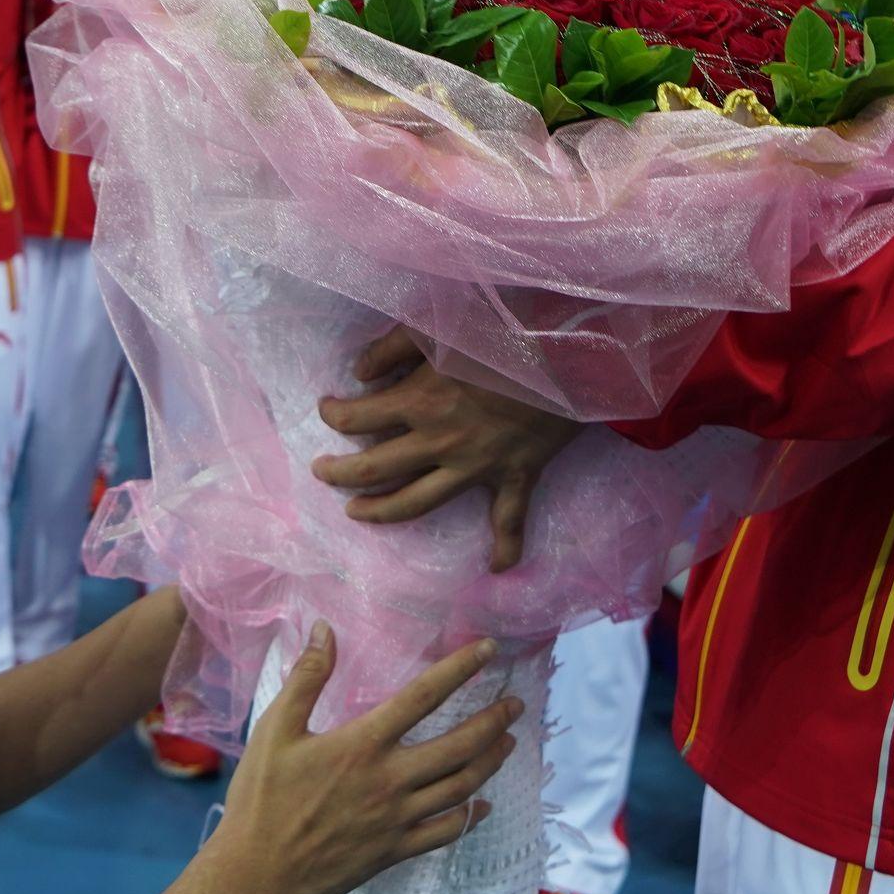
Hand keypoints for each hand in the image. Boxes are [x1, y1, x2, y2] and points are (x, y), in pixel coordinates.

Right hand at [209, 626, 517, 893]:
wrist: (257, 873)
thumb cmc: (261, 800)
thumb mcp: (274, 730)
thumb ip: (305, 678)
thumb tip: (325, 630)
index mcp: (363, 744)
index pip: (424, 697)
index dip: (461, 669)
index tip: (489, 650)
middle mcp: (390, 779)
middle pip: (459, 746)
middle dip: (494, 721)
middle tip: (516, 705)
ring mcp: (398, 819)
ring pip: (461, 787)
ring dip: (490, 762)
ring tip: (509, 742)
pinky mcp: (396, 851)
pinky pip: (446, 832)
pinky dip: (472, 817)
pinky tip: (484, 805)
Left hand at [311, 328, 581, 572]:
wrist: (572, 352)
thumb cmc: (504, 331)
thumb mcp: (439, 327)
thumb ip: (391, 347)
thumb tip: (357, 372)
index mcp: (419, 401)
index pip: (357, 418)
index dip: (333, 415)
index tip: (325, 409)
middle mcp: (440, 442)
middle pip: (375, 470)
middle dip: (339, 474)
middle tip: (322, 473)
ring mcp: (478, 466)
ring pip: (418, 503)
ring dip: (383, 512)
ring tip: (357, 513)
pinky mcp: (516, 476)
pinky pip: (510, 519)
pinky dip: (506, 546)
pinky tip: (497, 566)